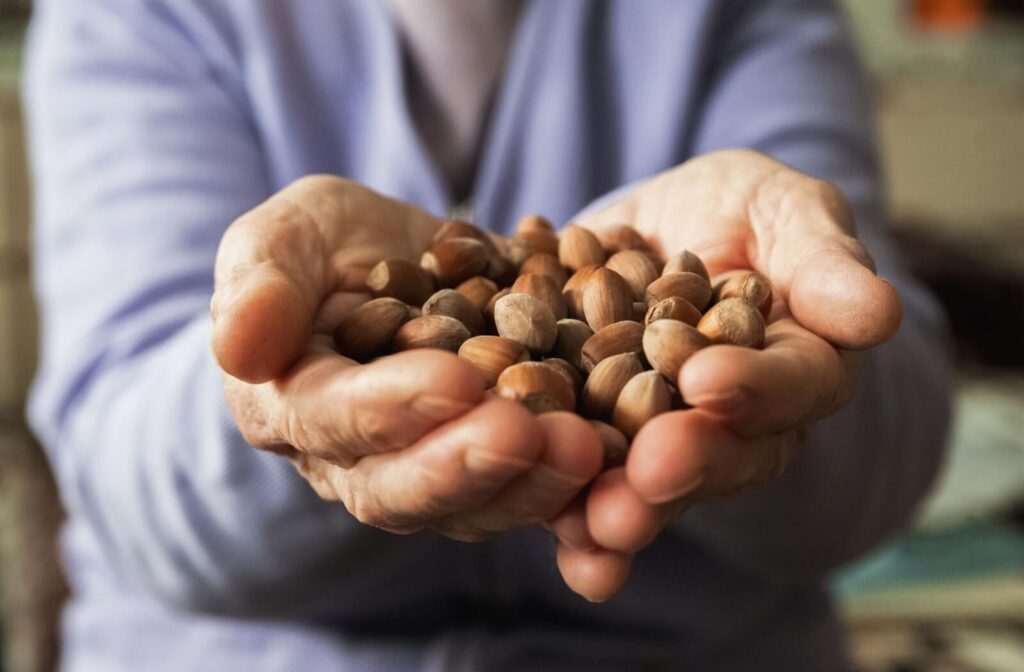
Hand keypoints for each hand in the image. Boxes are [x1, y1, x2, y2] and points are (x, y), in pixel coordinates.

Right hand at [212, 176, 601, 540]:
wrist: (395, 265)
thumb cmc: (326, 246)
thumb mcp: (286, 236)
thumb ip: (259, 281)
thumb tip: (236, 345)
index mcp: (295, 407)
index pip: (334, 421)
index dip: (390, 408)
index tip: (454, 381)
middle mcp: (357, 462)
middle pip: (405, 487)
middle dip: (469, 465)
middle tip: (530, 436)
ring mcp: (431, 472)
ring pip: (475, 505)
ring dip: (532, 485)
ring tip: (589, 451)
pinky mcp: (495, 470)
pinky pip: (531, 492)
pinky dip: (575, 490)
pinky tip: (621, 465)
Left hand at [552, 150, 902, 600]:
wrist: (663, 227)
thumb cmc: (745, 214)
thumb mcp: (787, 212)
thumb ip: (824, 262)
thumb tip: (877, 313)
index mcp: (800, 368)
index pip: (791, 385)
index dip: (754, 387)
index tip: (706, 380)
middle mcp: (740, 423)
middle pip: (724, 457)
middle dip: (686, 468)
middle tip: (648, 477)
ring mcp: (669, 439)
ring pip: (656, 489)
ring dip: (627, 513)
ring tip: (594, 528)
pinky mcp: (601, 438)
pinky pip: (588, 482)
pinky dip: (568, 513)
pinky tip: (554, 539)